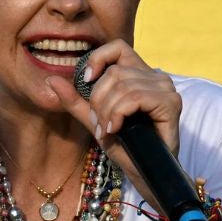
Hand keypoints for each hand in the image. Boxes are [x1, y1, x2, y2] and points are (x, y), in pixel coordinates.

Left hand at [43, 41, 181, 192]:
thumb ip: (75, 101)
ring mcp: (165, 88)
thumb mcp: (95, 121)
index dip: (99, 58)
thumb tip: (51, 80)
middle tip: (99, 124)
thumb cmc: (125, 147)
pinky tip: (116, 129)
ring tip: (108, 130)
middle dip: (98, 100)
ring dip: (107, 112)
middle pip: (115, 72)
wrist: (145, 173)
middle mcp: (155, 77)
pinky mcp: (171, 102)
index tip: (86, 81)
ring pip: (123, 86)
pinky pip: (135, 97)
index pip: (117, 47)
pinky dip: (119, 114)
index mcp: (139, 74)